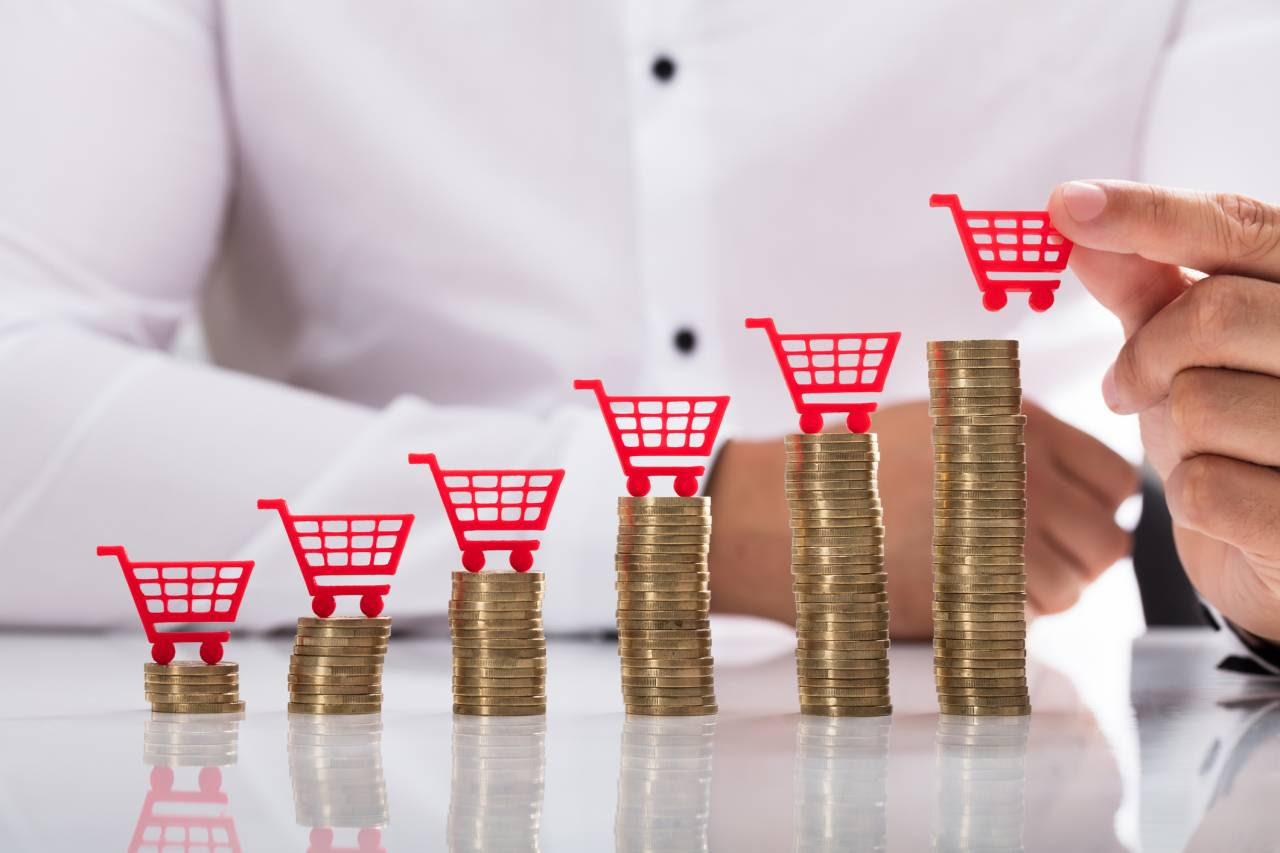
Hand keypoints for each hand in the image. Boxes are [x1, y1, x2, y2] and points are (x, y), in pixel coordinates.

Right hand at [707, 401, 1134, 637]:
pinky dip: (1005, 618)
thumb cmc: (847, 470)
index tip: (1070, 519)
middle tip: (1028, 558)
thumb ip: (1012, 441)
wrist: (780, 514)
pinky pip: (1029, 620)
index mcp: (1016, 427)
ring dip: (1041, 592)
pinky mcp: (975, 593)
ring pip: (1075, 588)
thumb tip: (1077, 483)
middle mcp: (1022, 478)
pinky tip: (960, 593)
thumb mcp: (938, 419)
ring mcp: (1001, 537)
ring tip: (983, 575)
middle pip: (1106, 541)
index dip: (1097, 507)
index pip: (1116, 482)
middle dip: (1076, 556)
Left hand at [1048, 180, 1279, 639]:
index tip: (1063, 206)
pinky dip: (1190, 500)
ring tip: (1203, 453)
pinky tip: (1226, 507)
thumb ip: (1147, 288)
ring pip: (1199, 403)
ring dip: (1171, 436)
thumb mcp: (1190, 355)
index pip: (1239, 227)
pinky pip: (1206, 487)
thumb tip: (1075, 219)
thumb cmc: (1242, 442)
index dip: (1148, 214)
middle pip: (1211, 316)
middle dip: (1145, 359)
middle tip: (1130, 390)